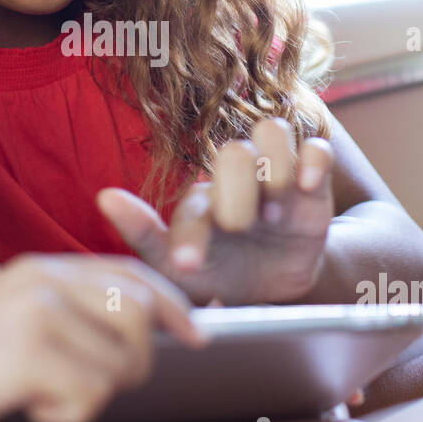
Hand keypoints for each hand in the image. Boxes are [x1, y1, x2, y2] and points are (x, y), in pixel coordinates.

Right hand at [0, 254, 206, 421]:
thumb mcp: (7, 326)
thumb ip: (64, 317)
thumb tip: (135, 336)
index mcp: (38, 268)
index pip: (129, 273)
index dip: (171, 303)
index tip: (197, 334)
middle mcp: (42, 278)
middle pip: (140, 315)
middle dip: (131, 363)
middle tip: (77, 388)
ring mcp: (37, 310)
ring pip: (121, 363)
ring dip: (89, 395)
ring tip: (35, 395)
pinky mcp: (30, 349)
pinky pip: (92, 393)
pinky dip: (64, 415)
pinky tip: (23, 406)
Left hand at [97, 118, 334, 305]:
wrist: (275, 288)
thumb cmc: (220, 274)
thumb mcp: (179, 268)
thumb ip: (143, 234)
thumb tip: (104, 197)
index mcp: (201, 202)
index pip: (193, 205)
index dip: (191, 236)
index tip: (189, 264)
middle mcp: (236, 179)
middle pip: (234, 153)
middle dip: (236, 195)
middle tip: (238, 230)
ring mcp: (275, 177)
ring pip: (273, 132)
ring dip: (273, 170)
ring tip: (274, 213)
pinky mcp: (312, 184)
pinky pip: (317, 148)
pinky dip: (313, 162)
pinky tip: (305, 190)